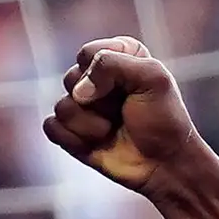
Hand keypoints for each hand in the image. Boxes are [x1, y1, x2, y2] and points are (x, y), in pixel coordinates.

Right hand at [43, 37, 204, 191]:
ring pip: (62, 107)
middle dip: (98, 102)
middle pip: (70, 79)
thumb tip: (78, 91)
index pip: (87, 54)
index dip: (104, 75)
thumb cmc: (164, 120)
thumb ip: (112, 64)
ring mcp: (82, 105)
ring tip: (113, 131)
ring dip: (91, 126)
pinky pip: (52, 128)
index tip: (131, 89)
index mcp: (117, 54)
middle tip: (123, 113)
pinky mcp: (71, 131)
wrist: (166, 165)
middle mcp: (96, 77)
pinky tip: (96, 144)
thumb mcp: (152, 79)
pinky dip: (74, 139)